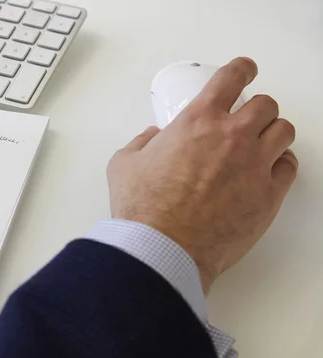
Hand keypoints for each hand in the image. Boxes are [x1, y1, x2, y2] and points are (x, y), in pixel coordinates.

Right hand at [107, 57, 297, 292]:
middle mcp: (231, 137)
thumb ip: (140, 143)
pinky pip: (289, 167)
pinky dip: (281, 164)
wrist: (163, 247)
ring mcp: (254, 165)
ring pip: (284, 131)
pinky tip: (268, 170)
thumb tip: (151, 138)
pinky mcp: (268, 195)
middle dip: (257, 107)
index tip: (245, 70)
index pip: (231, 78)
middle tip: (247, 117)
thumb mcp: (124, 164)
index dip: (242, 68)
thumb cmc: (143, 208)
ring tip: (261, 142)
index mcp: (196, 122)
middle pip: (266, 104)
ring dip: (273, 132)